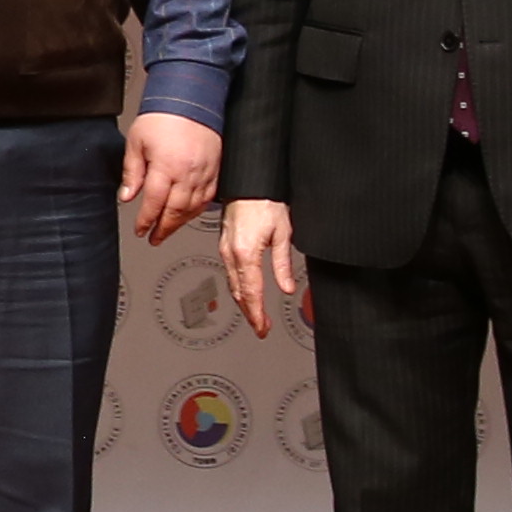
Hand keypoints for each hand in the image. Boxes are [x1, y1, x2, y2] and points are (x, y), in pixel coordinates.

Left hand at [121, 111, 222, 244]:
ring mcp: (204, 173)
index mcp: (166, 166)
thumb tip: (126, 196)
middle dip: (163, 228)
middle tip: (154, 238)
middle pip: (175, 211)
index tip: (140, 230)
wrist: (191, 98)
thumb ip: (131, 172)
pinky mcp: (215, 170)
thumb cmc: (164, 116)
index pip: (153, 203)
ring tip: (168, 230)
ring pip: (193, 208)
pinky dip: (196, 210)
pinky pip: (208, 198)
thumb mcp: (136, 142)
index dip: (146, 221)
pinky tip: (187, 214)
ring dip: (179, 223)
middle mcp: (187, 173)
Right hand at [214, 197, 302, 339]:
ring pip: (232, 285)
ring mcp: (225, 249)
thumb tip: (286, 287)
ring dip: (244, 302)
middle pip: (239, 293)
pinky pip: (230, 273)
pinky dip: (238, 287)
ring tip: (255, 315)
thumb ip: (283, 265)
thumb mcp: (283, 234)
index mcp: (246, 253)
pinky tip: (245, 292)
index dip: (257, 314)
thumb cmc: (265, 201)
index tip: (263, 327)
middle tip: (261, 328)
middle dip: (250, 313)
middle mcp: (231, 254)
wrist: (250, 183)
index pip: (252, 292)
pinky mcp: (225, 245)